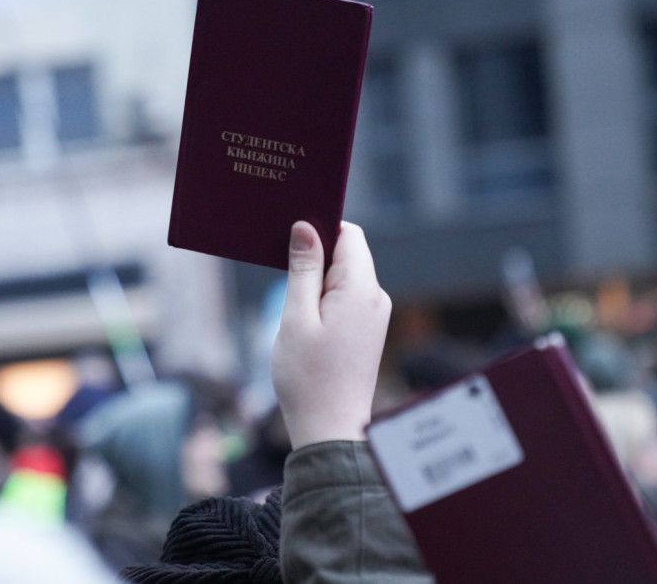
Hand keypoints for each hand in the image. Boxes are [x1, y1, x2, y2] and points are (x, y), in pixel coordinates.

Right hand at [271, 221, 391, 447]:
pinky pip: (347, 297)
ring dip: (316, 278)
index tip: (289, 236)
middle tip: (280, 268)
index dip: (320, 228)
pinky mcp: (368, 329)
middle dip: (315, 253)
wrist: (329, 428)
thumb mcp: (296, 318)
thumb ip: (303, 269)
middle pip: (347, 252)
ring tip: (291, 302)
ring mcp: (375, 314)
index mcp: (361, 290)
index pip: (348, 234)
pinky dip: (324, 297)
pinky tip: (303, 316)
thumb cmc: (308, 377)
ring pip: (345, 275)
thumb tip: (306, 228)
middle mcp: (376, 297)